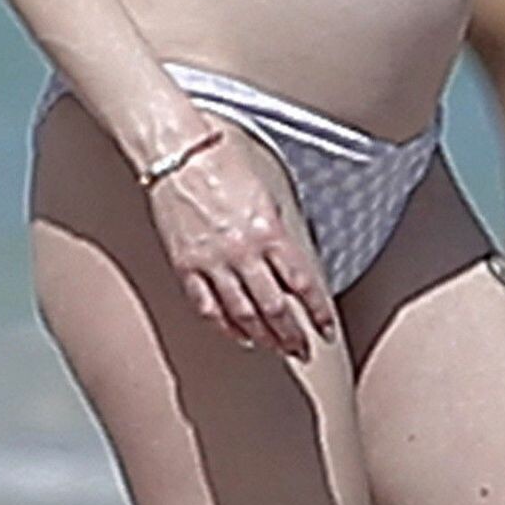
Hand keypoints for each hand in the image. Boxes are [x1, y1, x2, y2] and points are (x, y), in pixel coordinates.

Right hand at [145, 125, 337, 358]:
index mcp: (269, 232)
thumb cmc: (222, 160)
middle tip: (303, 350)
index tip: (326, 329)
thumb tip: (291, 258)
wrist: (177, 154)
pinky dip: (225, 327)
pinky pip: (208, 307)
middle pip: (275, 308)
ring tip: (275, 349)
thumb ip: (279, 229)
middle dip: (293, 335)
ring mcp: (212, 263)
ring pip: (242, 315)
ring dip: (263, 337)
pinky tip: (237, 335)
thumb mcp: (266, 190)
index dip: (317, 311)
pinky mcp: (186, 266)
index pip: (302, 284)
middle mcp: (243, 253)